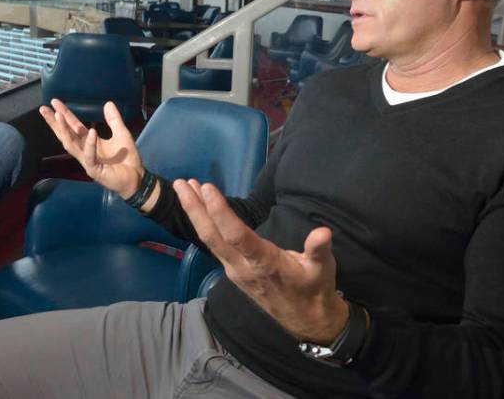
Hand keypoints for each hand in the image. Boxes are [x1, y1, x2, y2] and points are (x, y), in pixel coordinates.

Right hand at [40, 99, 145, 198]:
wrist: (137, 178)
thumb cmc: (128, 159)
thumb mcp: (122, 134)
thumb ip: (114, 120)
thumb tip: (108, 103)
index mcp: (89, 142)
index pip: (73, 127)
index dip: (65, 114)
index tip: (54, 102)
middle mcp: (85, 151)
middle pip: (66, 135)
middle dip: (54, 122)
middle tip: (43, 109)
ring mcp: (88, 161)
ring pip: (71, 145)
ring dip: (64, 131)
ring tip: (58, 116)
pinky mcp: (95, 170)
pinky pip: (90, 156)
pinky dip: (90, 144)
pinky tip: (90, 132)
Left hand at [174, 179, 348, 343]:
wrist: (305, 320)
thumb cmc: (314, 289)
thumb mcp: (322, 269)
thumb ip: (319, 249)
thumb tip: (323, 232)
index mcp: (264, 263)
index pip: (236, 235)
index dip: (220, 212)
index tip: (206, 188)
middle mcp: (242, 267)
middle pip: (212, 236)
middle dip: (194, 209)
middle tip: (180, 183)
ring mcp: (234, 270)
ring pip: (209, 240)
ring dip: (195, 213)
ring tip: (184, 187)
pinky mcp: (233, 271)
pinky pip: (213, 245)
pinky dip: (204, 224)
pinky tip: (199, 210)